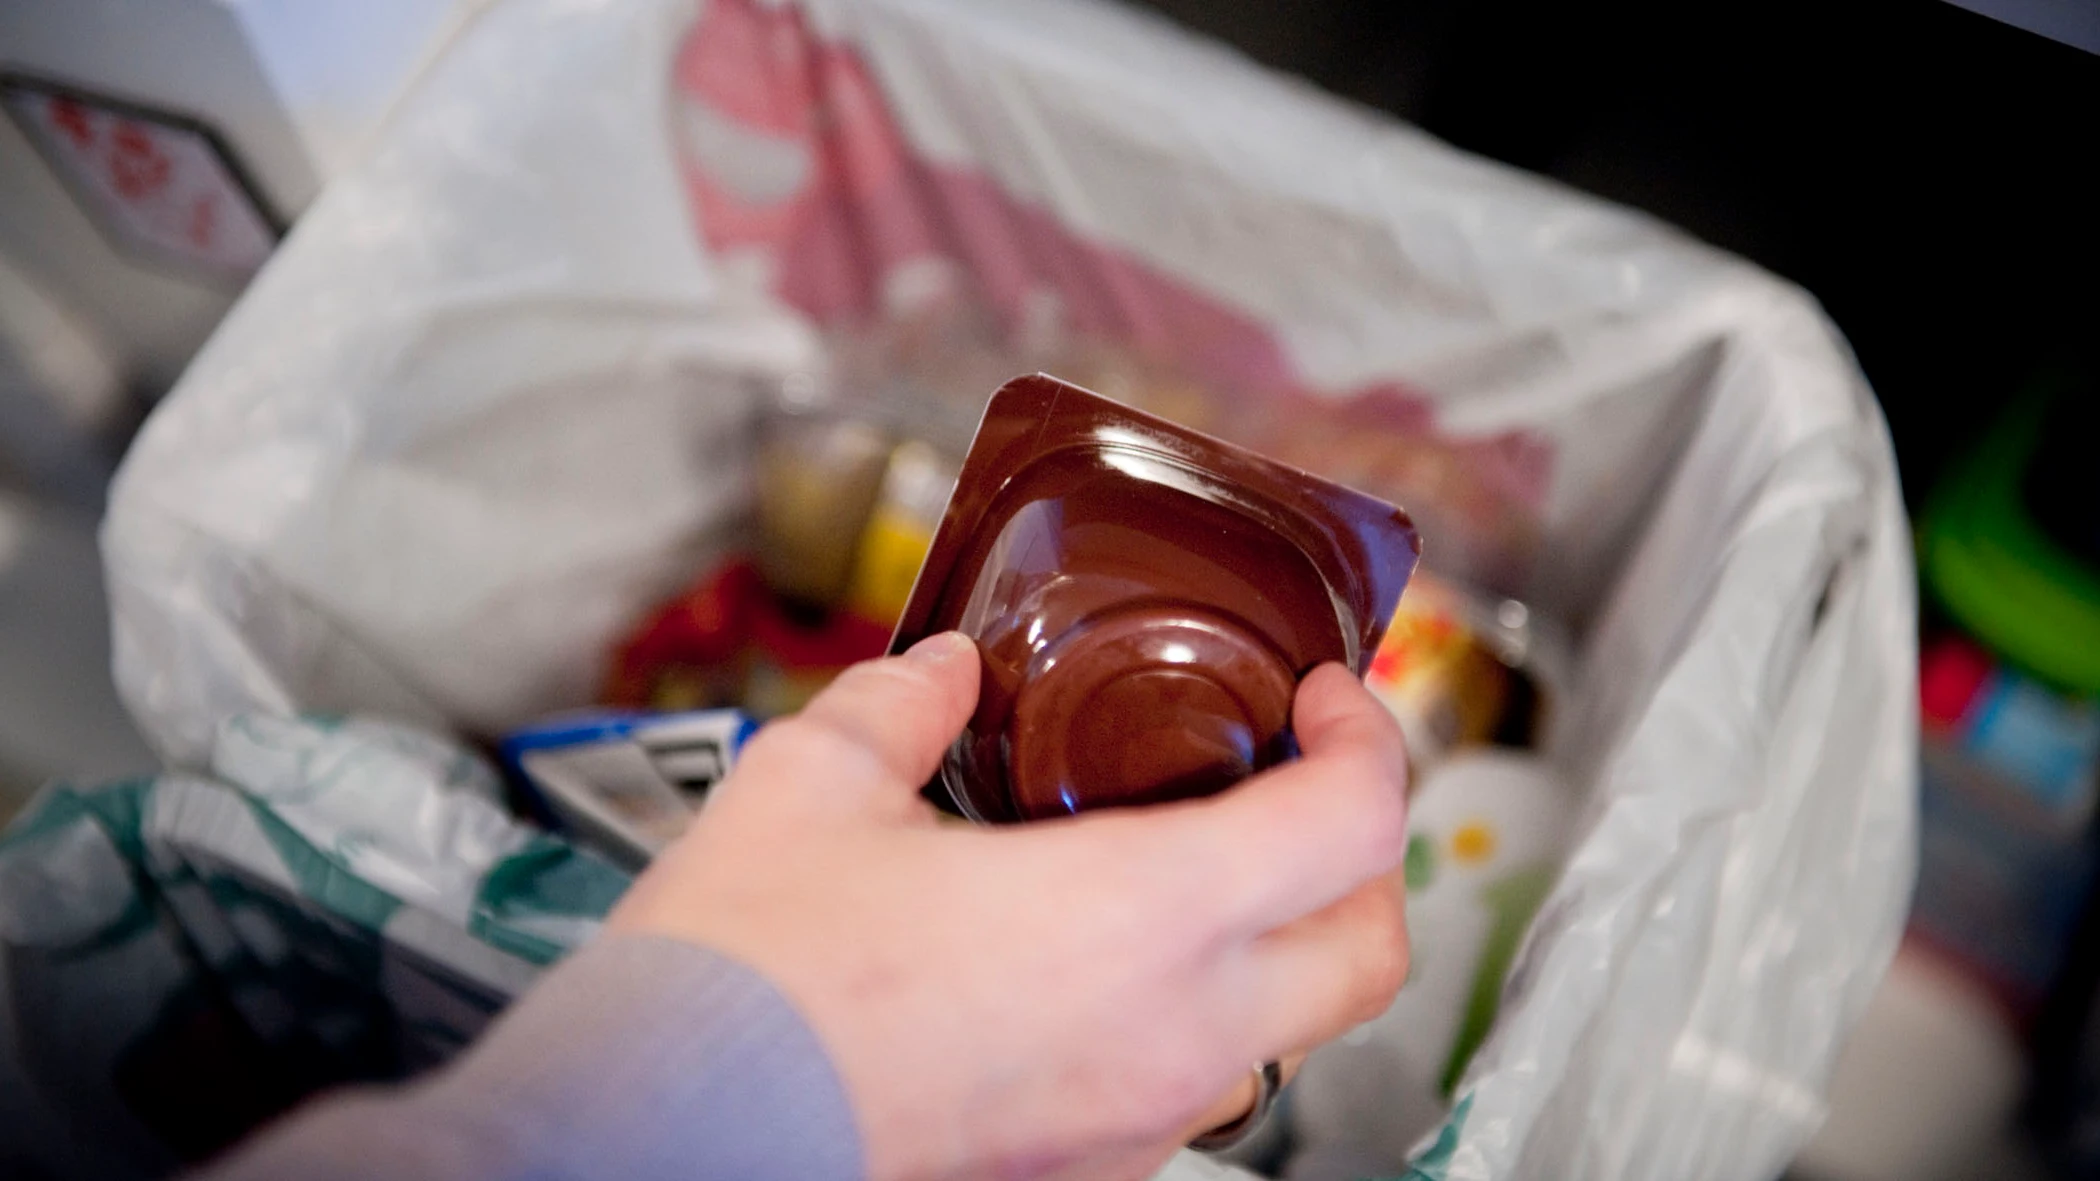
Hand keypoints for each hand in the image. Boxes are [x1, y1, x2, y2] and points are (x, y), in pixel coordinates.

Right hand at [608, 632, 1410, 1180]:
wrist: (665, 1141)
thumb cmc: (746, 984)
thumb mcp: (812, 787)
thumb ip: (898, 708)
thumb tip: (937, 675)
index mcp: (1138, 915)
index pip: (1350, 824)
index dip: (1368, 740)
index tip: (1325, 700)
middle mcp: (1170, 1034)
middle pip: (1371, 951)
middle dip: (1365, 855)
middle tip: (1299, 783)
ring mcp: (1135, 1122)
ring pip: (1292, 1033)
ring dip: (1282, 943)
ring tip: (1194, 870)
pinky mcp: (1084, 1175)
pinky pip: (1193, 1089)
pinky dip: (1193, 1016)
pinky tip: (1097, 966)